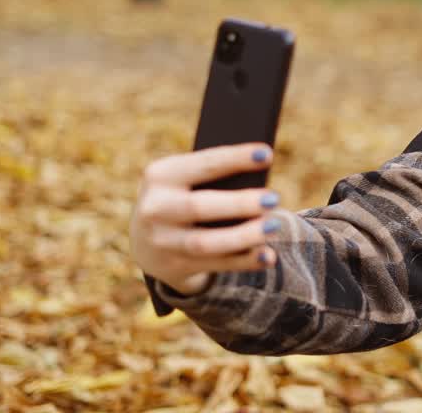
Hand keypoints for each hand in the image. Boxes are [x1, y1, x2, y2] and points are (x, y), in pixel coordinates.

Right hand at [129, 143, 283, 294]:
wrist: (147, 242)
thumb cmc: (183, 197)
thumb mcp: (186, 180)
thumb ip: (215, 177)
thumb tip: (263, 169)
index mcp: (160, 176)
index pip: (202, 165)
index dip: (234, 159)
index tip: (266, 154)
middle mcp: (155, 208)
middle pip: (199, 206)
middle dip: (239, 203)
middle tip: (273, 198)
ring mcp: (162, 241)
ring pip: (206, 242)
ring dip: (244, 236)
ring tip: (274, 226)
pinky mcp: (174, 267)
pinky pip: (215, 265)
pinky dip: (244, 261)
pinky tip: (267, 256)